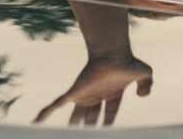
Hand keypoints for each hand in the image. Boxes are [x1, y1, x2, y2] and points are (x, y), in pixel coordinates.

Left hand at [34, 55, 152, 125]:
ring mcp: (85, 94)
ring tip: (63, 136)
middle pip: (90, 118)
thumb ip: (147, 86)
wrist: (113, 53)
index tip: (107, 133)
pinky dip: (46, 113)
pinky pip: (57, 104)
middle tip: (85, 138)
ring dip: (71, 127)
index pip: (109, 113)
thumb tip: (143, 96)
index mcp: (112, 93)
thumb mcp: (144, 74)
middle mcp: (97, 95)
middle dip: (88, 129)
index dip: (107, 124)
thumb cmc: (128, 60)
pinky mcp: (75, 92)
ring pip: (75, 116)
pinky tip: (35, 122)